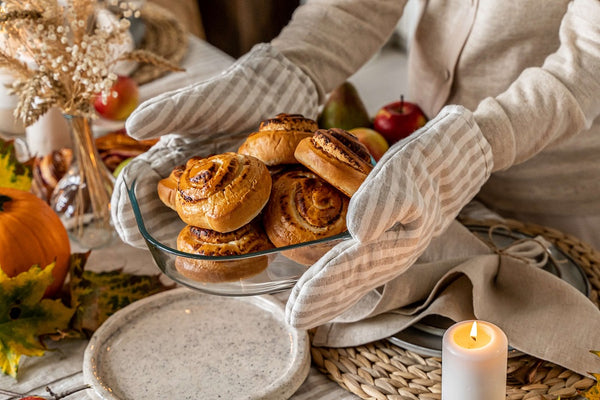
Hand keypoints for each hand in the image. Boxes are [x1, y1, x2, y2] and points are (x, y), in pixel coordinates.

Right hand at [112, 44, 318, 245]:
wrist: (276, 89)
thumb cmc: (232, 92)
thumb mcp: (198, 102)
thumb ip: (167, 112)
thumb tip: (132, 128)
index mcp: (173, 154)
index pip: (140, 180)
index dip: (127, 201)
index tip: (122, 222)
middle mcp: (192, 174)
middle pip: (161, 204)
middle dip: (147, 224)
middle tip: (136, 242)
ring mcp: (219, 185)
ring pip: (192, 215)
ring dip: (177, 232)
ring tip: (169, 250)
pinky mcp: (246, 190)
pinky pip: (230, 213)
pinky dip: (219, 230)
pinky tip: (218, 245)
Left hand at [285, 105, 494, 328]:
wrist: (450, 162)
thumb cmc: (423, 166)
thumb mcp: (401, 176)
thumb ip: (382, 205)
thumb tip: (358, 233)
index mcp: (395, 244)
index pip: (350, 270)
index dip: (322, 289)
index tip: (297, 307)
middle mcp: (392, 256)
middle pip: (349, 285)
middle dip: (319, 303)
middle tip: (291, 321)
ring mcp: (390, 254)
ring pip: (353, 283)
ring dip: (327, 299)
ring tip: (302, 315)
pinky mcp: (386, 246)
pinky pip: (358, 272)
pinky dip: (340, 285)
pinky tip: (329, 292)